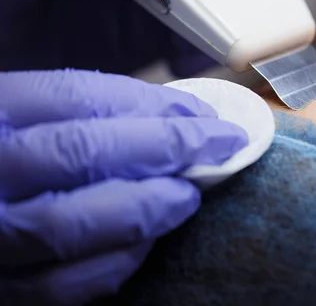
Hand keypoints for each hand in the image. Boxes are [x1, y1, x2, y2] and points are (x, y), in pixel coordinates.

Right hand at [0, 70, 248, 305]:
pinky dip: (113, 264)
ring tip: (190, 194)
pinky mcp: (0, 288)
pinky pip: (60, 287)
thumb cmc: (0, 149)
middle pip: (85, 152)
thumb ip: (71, 110)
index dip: (152, 104)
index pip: (79, 98)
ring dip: (148, 207)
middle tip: (222, 143)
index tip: (202, 111)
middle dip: (168, 147)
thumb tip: (169, 114)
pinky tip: (145, 244)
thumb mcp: (14, 111)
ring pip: (75, 223)